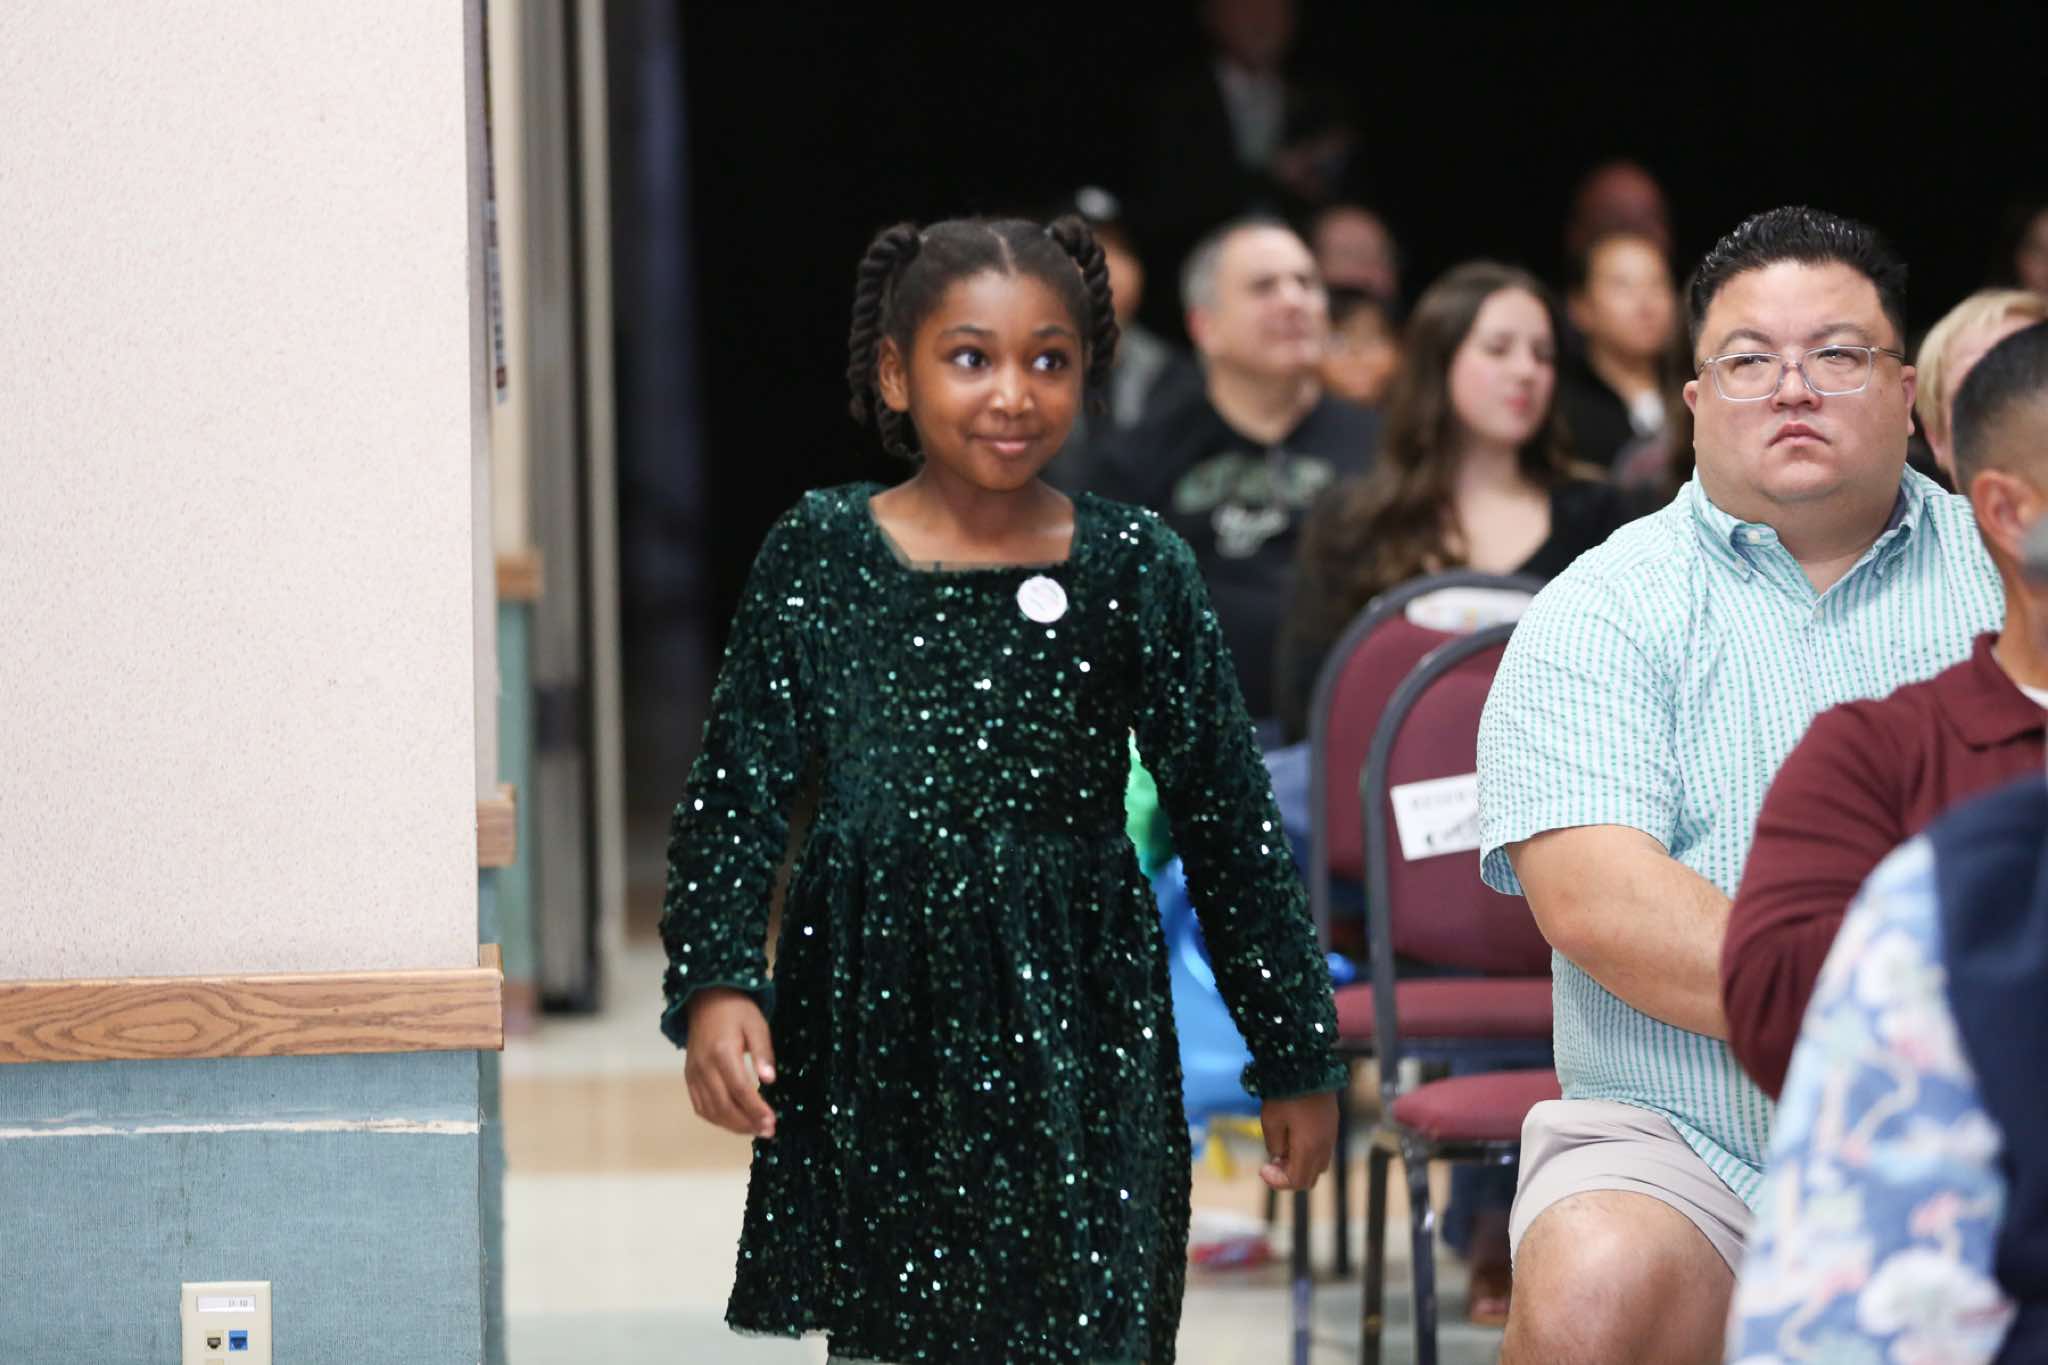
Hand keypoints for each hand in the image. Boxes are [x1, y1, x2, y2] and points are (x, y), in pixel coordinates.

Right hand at [683, 988, 777, 1139]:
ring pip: (710, 1110)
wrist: (707, 998)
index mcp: (722, 1052)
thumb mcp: (757, 1025)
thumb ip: (764, 1053)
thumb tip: (770, 1080)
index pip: (740, 1089)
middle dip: (746, 1123)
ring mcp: (693, 1073)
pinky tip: (733, 1123)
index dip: (756, 1109)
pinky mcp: (689, 1076)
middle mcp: (704, 1066)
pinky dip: (716, 1119)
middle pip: (723, 1105)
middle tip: (767, 1132)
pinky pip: (699, 1105)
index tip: (772, 1122)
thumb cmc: (737, 1010)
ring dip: (732, 1126)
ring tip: (754, 1131)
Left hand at [1258, 1091, 1337, 1190]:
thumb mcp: (1270, 1121)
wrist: (1309, 1066)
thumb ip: (1274, 1145)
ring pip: (1318, 1165)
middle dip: (1289, 1175)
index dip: (1277, 1181)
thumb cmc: (1286, 1093)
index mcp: (1309, 1149)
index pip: (1297, 1181)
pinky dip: (1308, 1152)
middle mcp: (1324, 1147)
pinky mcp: (1332, 1125)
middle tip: (1272, 1161)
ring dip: (1299, 1164)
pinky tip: (1294, 1135)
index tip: (1263, 1168)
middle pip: (1309, 1178)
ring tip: (1282, 1147)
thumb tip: (1279, 1156)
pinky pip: (1322, 1150)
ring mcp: (1331, 1136)